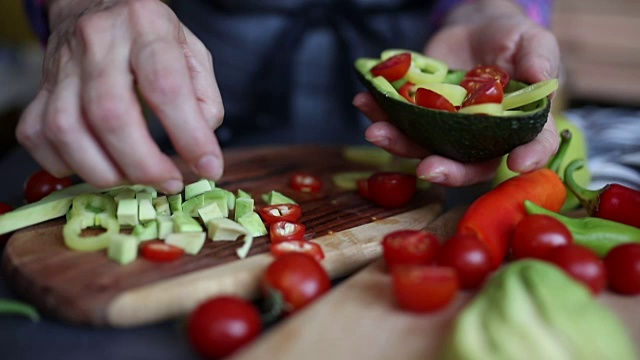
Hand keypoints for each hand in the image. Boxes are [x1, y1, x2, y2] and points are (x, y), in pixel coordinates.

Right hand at [16, 0, 223, 193]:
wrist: (94, 5)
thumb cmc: (149, 36)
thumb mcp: (192, 52)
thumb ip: (205, 98)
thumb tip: (199, 148)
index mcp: (146, 26)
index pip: (166, 86)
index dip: (189, 136)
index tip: (208, 167)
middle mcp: (99, 40)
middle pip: (110, 114)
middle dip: (143, 164)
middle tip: (169, 182)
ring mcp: (62, 63)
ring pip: (66, 129)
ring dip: (104, 171)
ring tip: (133, 180)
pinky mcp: (39, 86)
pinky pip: (38, 135)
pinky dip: (65, 164)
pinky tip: (95, 165)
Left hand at [354, 0, 559, 186]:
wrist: (472, 28)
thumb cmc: (510, 37)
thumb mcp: (530, 40)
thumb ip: (539, 57)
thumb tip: (541, 76)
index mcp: (520, 124)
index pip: (533, 146)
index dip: (529, 159)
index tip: (517, 164)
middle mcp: (484, 137)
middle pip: (470, 165)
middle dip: (447, 171)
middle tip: (427, 168)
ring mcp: (449, 130)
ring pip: (426, 149)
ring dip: (399, 145)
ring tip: (376, 130)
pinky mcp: (422, 116)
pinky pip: (401, 122)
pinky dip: (380, 114)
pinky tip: (365, 101)